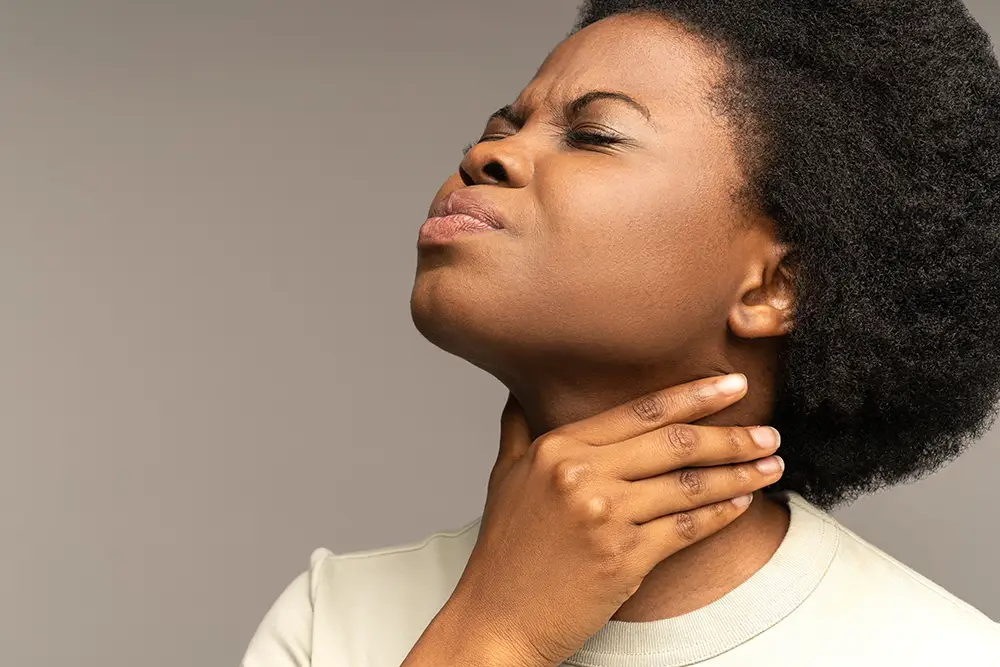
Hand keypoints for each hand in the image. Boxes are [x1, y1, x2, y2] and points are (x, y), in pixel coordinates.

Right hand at [448, 374, 782, 666]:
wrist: (496, 619)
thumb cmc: (503, 552)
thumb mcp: (505, 477)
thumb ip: (521, 429)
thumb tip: (524, 392)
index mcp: (556, 447)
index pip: (641, 410)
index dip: (695, 395)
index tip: (733, 386)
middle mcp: (580, 474)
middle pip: (675, 443)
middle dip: (731, 435)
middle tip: (768, 432)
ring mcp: (603, 516)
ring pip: (690, 484)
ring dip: (740, 474)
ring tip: (770, 465)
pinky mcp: (624, 558)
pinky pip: (688, 527)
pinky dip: (723, 514)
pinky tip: (744, 504)